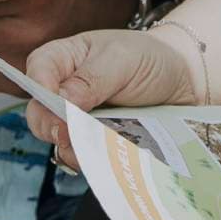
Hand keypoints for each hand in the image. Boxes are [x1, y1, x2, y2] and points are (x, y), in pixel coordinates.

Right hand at [16, 24, 202, 161]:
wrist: (183, 82)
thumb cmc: (149, 59)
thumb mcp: (121, 60)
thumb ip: (90, 80)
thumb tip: (61, 102)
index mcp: (65, 58)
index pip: (37, 69)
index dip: (40, 87)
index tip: (57, 104)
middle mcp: (64, 91)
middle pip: (39, 113)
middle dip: (52, 126)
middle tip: (71, 133)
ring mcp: (78, 120)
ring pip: (58, 142)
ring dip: (73, 148)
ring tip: (95, 146)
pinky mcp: (94, 142)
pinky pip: (83, 158)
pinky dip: (92, 161)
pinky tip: (108, 157)